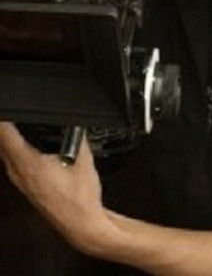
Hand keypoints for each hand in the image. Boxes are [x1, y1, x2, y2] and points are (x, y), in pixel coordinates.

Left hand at [0, 122, 110, 253]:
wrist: (82, 223)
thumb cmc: (80, 199)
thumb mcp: (84, 158)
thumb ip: (77, 134)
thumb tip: (75, 120)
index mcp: (29, 164)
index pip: (5, 133)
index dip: (5, 118)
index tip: (9, 107)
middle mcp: (19, 173)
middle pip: (1, 143)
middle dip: (6, 126)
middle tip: (14, 112)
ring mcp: (19, 182)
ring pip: (4, 153)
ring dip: (8, 138)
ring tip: (18, 124)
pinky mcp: (24, 187)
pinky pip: (11, 162)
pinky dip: (13, 149)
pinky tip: (26, 145)